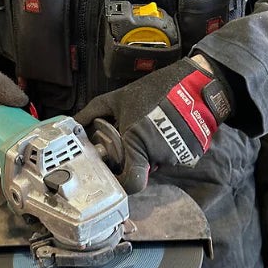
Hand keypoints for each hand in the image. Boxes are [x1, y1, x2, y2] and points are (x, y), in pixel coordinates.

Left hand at [75, 57, 232, 192]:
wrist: (195, 84)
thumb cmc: (155, 90)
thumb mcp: (118, 98)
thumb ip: (92, 113)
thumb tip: (72, 123)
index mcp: (138, 143)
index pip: (131, 183)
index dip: (122, 181)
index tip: (117, 170)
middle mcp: (158, 155)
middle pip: (142, 168)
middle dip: (136, 156)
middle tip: (136, 135)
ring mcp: (177, 156)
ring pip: (157, 162)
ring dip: (153, 149)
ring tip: (155, 126)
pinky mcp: (191, 154)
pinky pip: (173, 156)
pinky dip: (169, 146)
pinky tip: (169, 128)